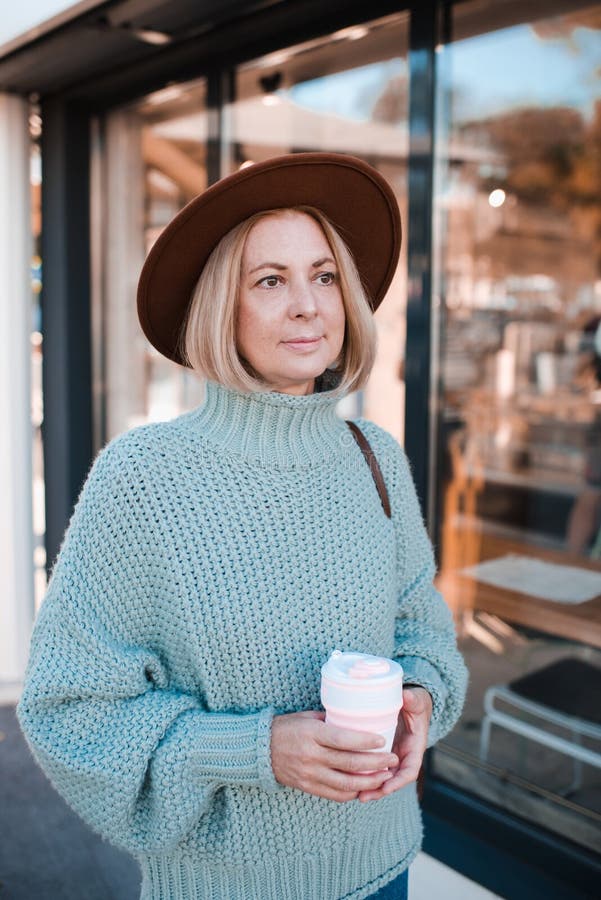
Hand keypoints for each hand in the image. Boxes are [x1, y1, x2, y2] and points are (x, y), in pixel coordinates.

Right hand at [271, 710, 398, 801]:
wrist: (260, 749)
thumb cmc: (287, 727)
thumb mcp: (307, 716)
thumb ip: (330, 721)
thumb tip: (356, 721)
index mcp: (312, 734)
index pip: (343, 740)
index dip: (365, 741)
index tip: (383, 740)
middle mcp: (312, 756)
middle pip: (350, 764)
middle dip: (376, 763)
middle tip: (392, 759)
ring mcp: (310, 775)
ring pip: (346, 784)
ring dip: (370, 782)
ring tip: (385, 775)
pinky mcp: (308, 787)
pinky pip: (335, 795)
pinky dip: (353, 793)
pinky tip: (365, 786)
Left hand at [357, 686, 431, 802]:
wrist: (410, 702)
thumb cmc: (414, 702)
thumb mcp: (415, 700)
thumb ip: (412, 700)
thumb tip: (406, 696)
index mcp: (415, 747)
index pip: (410, 770)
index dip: (399, 781)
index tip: (387, 788)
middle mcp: (404, 756)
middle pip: (394, 780)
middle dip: (381, 790)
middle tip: (364, 797)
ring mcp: (393, 756)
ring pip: (384, 778)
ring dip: (372, 788)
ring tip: (357, 796)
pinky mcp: (381, 753)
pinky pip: (375, 769)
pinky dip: (365, 777)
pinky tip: (351, 781)